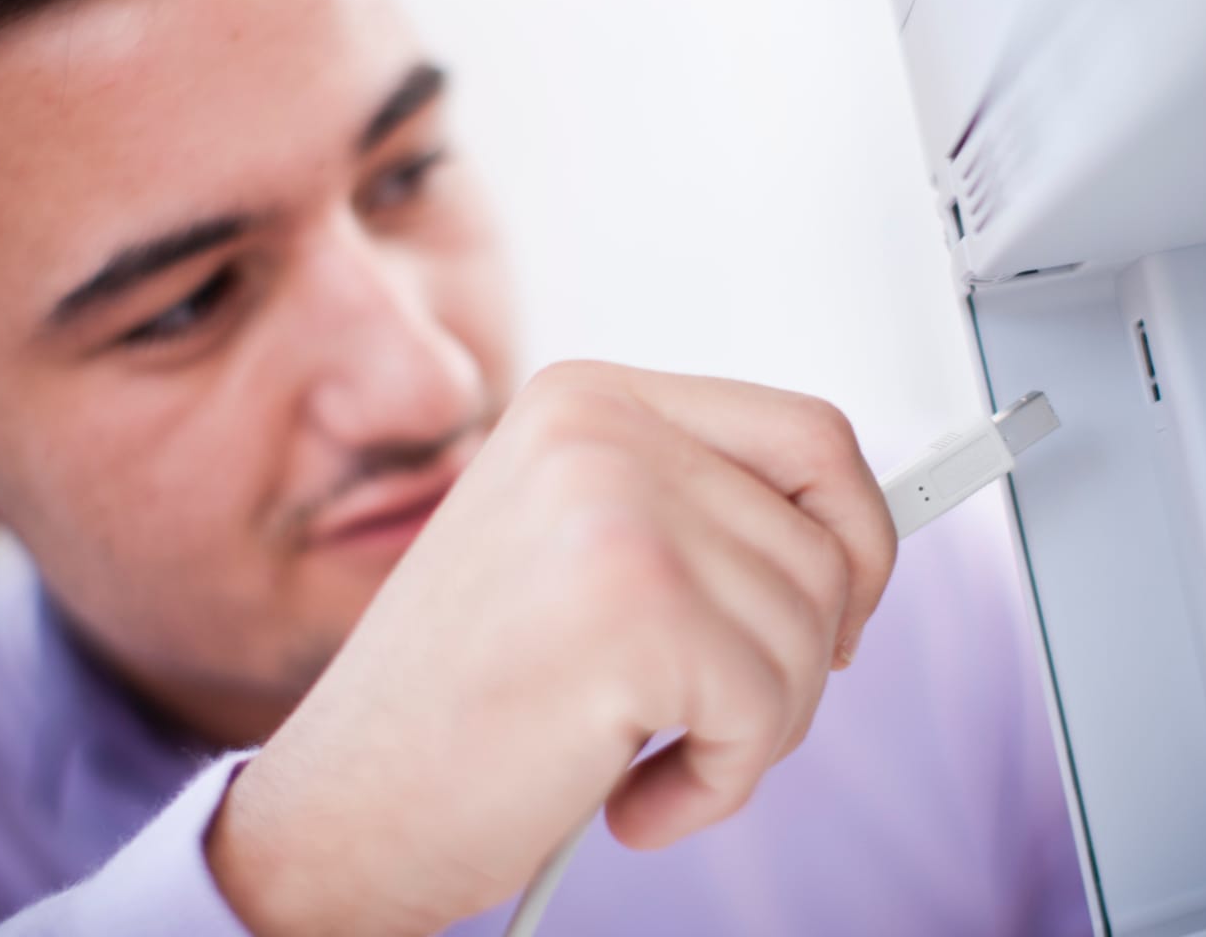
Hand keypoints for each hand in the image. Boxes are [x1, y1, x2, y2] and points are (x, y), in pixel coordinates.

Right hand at [207, 361, 896, 936]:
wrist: (344, 805)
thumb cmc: (466, 697)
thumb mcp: (578, 550)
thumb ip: (697, 514)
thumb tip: (861, 535)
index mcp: (589, 400)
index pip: (811, 432)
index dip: (855, 532)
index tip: (840, 612)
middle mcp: (600, 428)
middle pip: (826, 539)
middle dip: (804, 653)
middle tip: (718, 713)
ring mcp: (614, 510)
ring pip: (812, 630)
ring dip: (754, 726)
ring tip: (646, 752)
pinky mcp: (632, 611)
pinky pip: (771, 712)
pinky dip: (720, 784)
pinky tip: (632, 797)